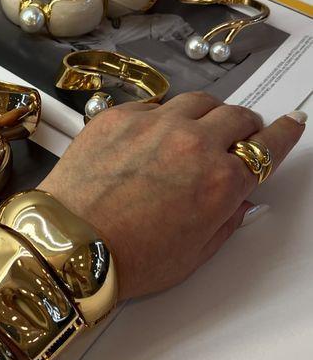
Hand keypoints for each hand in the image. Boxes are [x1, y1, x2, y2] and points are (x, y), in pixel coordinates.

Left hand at [39, 92, 305, 299]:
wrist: (68, 244)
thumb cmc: (129, 259)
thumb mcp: (193, 255)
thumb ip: (225, 222)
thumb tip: (239, 201)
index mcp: (221, 182)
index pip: (268, 146)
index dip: (284, 134)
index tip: (290, 125)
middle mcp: (193, 143)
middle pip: (236, 116)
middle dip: (244, 126)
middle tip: (238, 136)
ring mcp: (155, 123)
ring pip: (197, 101)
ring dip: (206, 114)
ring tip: (196, 131)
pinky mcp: (119, 116)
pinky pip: (154, 105)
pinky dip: (162, 117)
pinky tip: (151, 137)